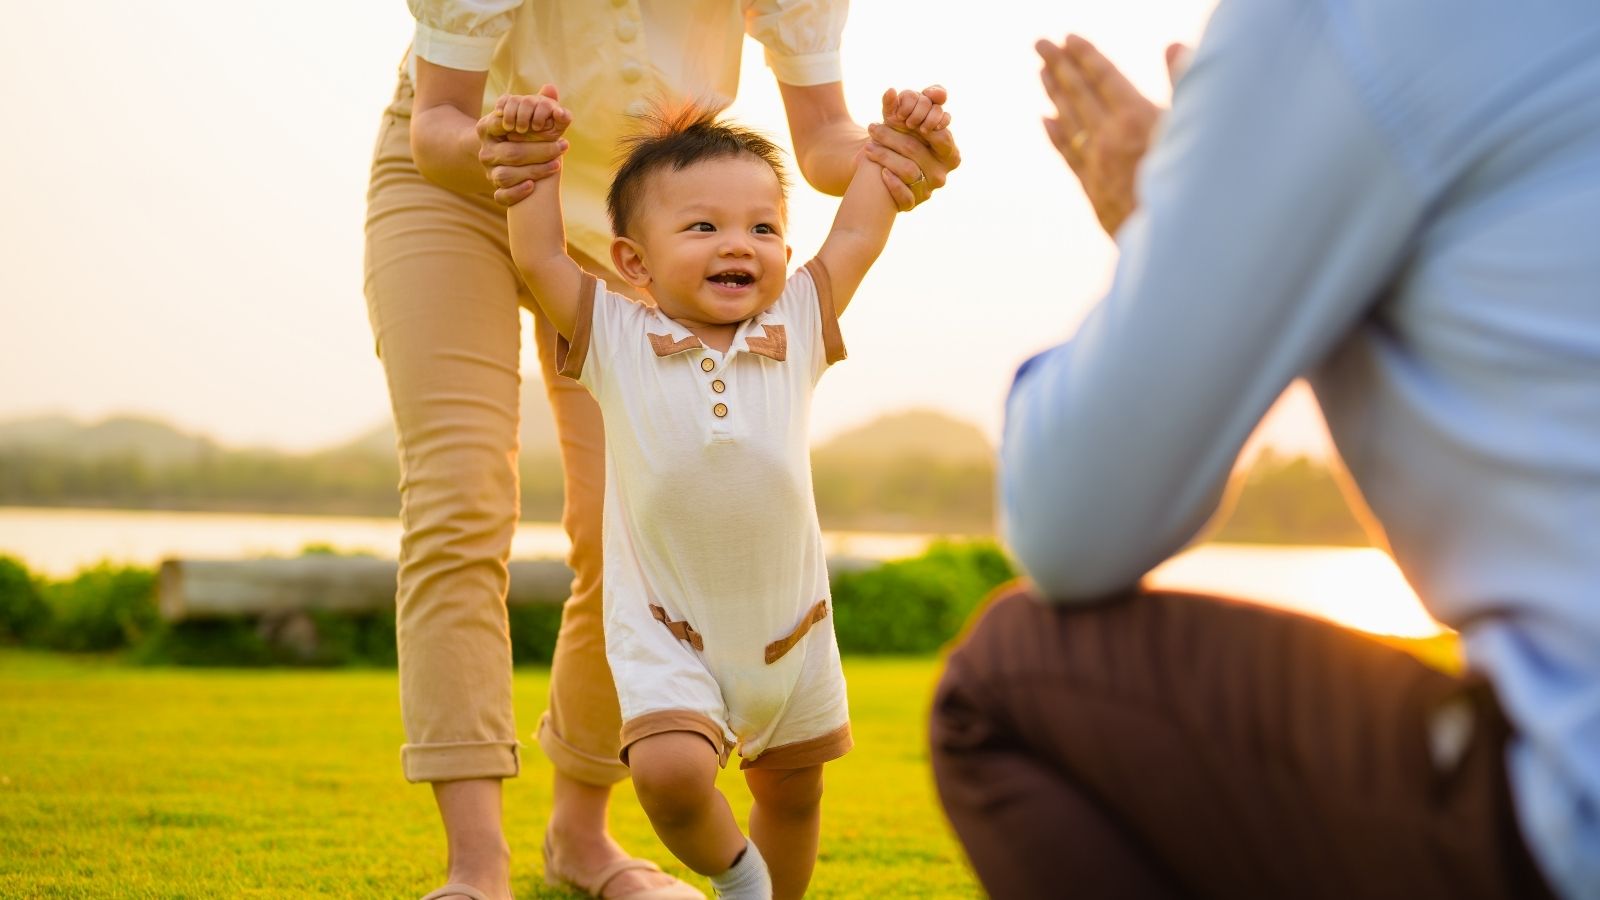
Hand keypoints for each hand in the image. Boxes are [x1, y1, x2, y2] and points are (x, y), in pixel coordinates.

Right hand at [476, 84, 571, 205]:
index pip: (502, 124)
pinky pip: (501, 196)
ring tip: (557, 164)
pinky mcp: (495, 190)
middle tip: (564, 146)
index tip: (546, 126)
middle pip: (512, 153)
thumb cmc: (521, 133)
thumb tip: (552, 88)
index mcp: (486, 128)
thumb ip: (538, 103)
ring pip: (506, 175)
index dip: (524, 125)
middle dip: (541, 150)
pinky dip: (516, 193)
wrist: (506, 157)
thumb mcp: (525, 116)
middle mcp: (485, 151)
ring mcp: (489, 171)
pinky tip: (533, 186)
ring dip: (534, 171)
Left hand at [863, 85, 961, 211]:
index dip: (923, 125)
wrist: (884, 167)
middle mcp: (942, 174)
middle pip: (916, 150)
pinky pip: (905, 196)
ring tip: (868, 146)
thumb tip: (890, 91)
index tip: (903, 118)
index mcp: (950, 153)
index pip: (941, 136)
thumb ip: (902, 103)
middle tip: (871, 127)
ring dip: (885, 156)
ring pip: (907, 170)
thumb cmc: (900, 138)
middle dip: (892, 136)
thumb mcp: (902, 120)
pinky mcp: (913, 204)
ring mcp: (928, 191)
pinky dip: (892, 184)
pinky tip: (880, 173)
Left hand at [1036, 36, 1187, 236]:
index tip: (1068, 38)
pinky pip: (1068, 154)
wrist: (1176, 240)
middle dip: (1059, 65)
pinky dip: (1056, 134)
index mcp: (1136, 118)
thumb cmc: (1197, 184)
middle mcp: (1109, 138)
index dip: (1086, 56)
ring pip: (1069, 121)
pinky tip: (1046, 120)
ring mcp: (1097, 164)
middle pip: (1078, 94)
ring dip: (1054, 93)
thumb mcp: (1195, 128)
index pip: (1104, 77)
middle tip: (1040, 43)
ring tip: (1041, 71)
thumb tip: (1172, 45)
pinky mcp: (1093, 189)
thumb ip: (1182, 83)